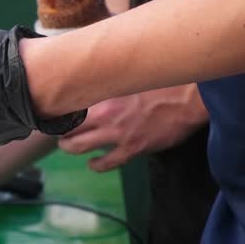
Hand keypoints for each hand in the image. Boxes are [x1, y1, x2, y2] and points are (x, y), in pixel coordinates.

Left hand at [58, 85, 207, 171]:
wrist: (190, 98)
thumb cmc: (164, 83)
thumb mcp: (131, 78)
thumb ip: (110, 83)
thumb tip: (96, 81)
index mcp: (104, 93)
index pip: (68, 104)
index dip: (57, 111)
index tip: (53, 112)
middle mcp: (104, 113)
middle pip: (67, 127)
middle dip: (59, 132)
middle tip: (59, 133)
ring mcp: (116, 133)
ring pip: (78, 146)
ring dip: (69, 148)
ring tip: (68, 147)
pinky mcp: (132, 148)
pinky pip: (106, 163)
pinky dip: (96, 166)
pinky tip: (93, 164)